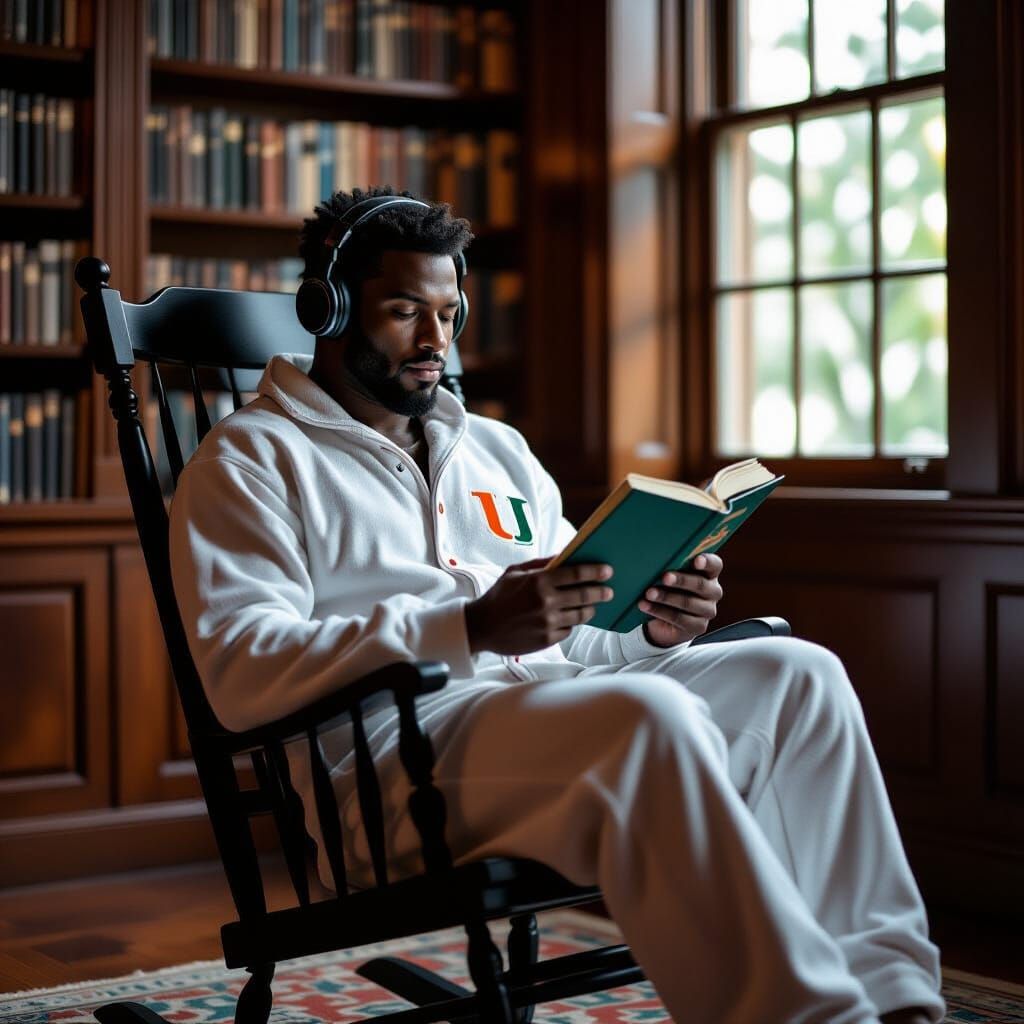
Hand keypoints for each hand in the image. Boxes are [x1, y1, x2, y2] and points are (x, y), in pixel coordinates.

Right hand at [465, 558, 613, 655]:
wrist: (482, 627)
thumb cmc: (499, 595)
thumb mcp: (515, 572)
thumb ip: (541, 563)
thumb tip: (565, 555)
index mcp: (539, 581)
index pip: (576, 574)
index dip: (595, 572)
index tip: (608, 571)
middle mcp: (546, 602)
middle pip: (584, 595)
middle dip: (601, 592)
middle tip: (609, 591)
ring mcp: (548, 622)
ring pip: (580, 615)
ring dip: (589, 609)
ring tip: (592, 605)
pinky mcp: (547, 639)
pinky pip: (568, 629)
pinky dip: (571, 623)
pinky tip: (569, 618)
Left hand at [640, 553, 723, 648]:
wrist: (664, 620)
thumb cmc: (668, 589)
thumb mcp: (670, 576)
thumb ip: (670, 567)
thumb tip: (656, 560)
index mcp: (709, 573)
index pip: (714, 565)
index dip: (707, 562)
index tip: (696, 560)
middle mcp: (713, 591)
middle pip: (701, 584)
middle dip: (681, 580)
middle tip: (664, 577)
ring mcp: (708, 611)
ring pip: (688, 603)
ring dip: (666, 597)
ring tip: (649, 593)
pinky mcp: (698, 627)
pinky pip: (679, 619)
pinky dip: (660, 611)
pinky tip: (645, 606)